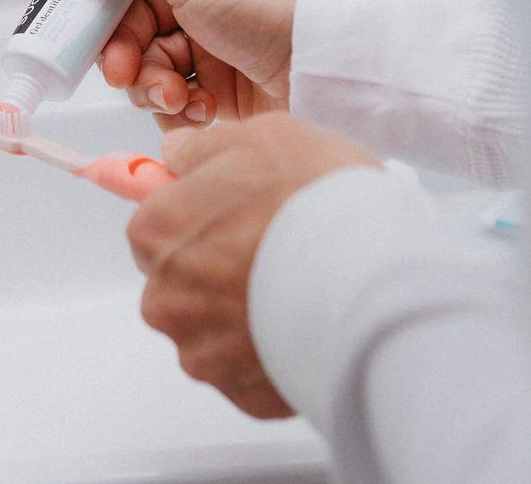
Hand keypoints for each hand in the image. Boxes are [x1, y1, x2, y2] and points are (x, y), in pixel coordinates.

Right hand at [45, 0, 314, 129]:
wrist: (328, 66)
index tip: (74, 16)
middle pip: (130, 18)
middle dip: (121, 48)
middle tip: (120, 69)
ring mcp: (213, 36)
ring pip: (146, 61)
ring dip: (149, 81)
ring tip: (172, 94)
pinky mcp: (222, 84)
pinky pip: (173, 95)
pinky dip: (177, 105)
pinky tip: (197, 108)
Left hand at [128, 112, 380, 418]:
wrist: (373, 271)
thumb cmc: (313, 196)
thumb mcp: (257, 136)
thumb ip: (203, 149)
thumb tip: (178, 153)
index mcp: (158, 230)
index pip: (157, 221)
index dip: (198, 211)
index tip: (231, 209)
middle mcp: (167, 297)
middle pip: (181, 277)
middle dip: (218, 263)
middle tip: (274, 240)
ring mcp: (203, 351)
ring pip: (213, 326)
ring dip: (244, 308)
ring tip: (300, 280)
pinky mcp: (244, 393)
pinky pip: (249, 366)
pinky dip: (271, 345)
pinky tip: (307, 317)